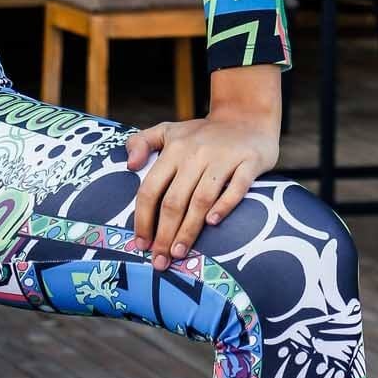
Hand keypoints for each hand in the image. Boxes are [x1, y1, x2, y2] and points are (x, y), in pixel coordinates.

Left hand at [126, 86, 280, 270]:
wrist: (247, 116)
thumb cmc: (202, 133)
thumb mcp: (168, 130)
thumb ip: (142, 142)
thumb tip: (129, 166)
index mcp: (173, 149)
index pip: (151, 188)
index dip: (142, 218)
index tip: (140, 244)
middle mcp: (196, 154)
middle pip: (174, 200)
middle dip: (163, 234)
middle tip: (160, 261)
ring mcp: (223, 158)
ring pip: (201, 198)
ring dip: (188, 229)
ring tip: (179, 253)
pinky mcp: (249, 162)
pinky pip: (236, 187)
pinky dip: (224, 205)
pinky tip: (213, 224)